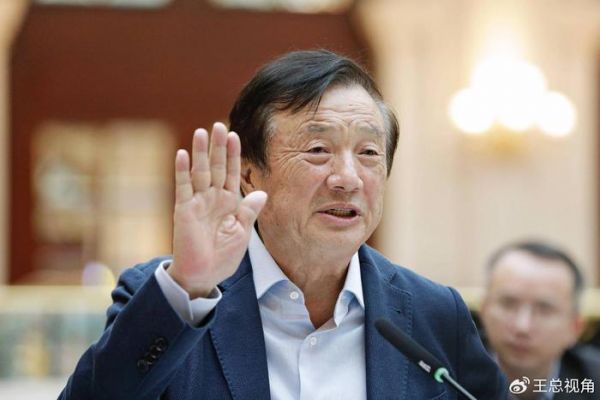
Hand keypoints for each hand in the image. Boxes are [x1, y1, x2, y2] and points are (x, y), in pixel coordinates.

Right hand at [168, 122, 266, 298]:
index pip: (230, 173)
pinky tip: (183, 154)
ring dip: (200, 153)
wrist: (204, 275)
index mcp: (227, 202)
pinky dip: (182, 171)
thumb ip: (249, 211)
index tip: (235, 135)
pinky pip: (183, 188)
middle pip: (215, 167)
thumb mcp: (242, 232)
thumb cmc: (222, 256)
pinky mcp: (183, 211)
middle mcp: (211, 198)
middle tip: (219, 125)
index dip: (232, 155)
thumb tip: (261, 192)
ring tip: (202, 132)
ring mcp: (197, 203)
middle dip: (218, 147)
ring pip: (199, 172)